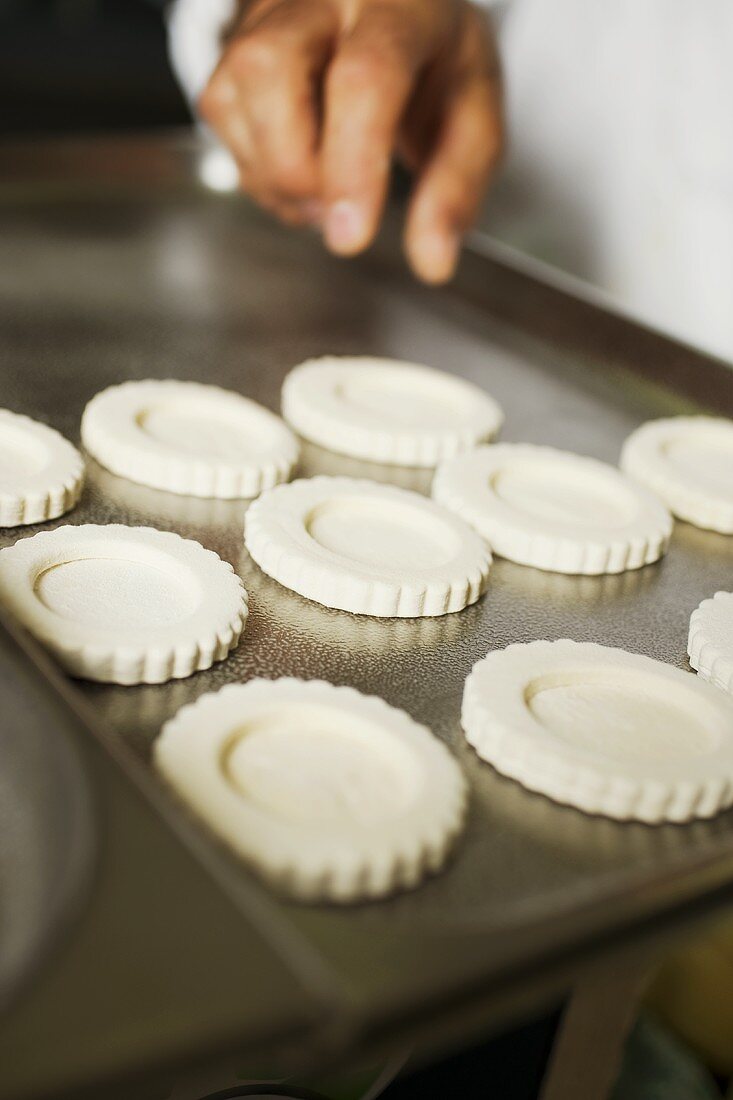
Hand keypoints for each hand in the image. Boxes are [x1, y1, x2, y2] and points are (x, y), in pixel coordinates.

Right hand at [200, 0, 503, 283]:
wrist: (395, 7)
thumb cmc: (434, 59)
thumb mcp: (472, 116)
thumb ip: (454, 188)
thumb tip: (432, 261)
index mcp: (398, 6)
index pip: (364, 78)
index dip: (351, 164)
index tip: (349, 237)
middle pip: (271, 72)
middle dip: (298, 172)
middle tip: (336, 213)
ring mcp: (268, 14)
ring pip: (233, 94)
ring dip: (273, 174)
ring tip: (321, 191)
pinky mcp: (232, 44)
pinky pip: (220, 111)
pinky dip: (255, 165)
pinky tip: (297, 167)